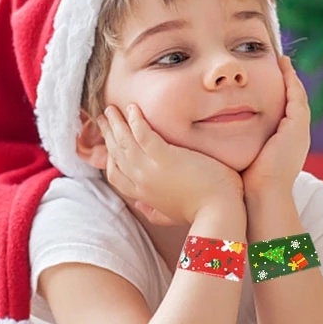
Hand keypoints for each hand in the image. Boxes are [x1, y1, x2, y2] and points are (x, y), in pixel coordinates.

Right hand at [97, 103, 242, 224]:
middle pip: (116, 154)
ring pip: (124, 141)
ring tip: (111, 108)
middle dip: (108, 134)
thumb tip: (140, 207)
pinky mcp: (165, 157)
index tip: (110, 143)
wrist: (219, 211)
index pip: (115, 175)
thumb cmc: (202, 211)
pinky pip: (142, 134)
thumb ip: (153, 211)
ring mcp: (150, 169)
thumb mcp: (170, 215)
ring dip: (115, 123)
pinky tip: (133, 108)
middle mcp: (141, 181)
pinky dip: (135, 120)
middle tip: (103, 118)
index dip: (110, 156)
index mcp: (142, 194)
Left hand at [242, 55, 310, 198]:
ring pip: (298, 97)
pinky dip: (291, 81)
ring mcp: (299, 131)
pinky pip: (296, 96)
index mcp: (285, 145)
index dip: (278, 96)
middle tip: (280, 64)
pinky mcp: (296, 126)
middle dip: (288, 83)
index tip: (266, 82)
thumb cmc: (246, 185)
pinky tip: (283, 67)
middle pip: (294, 102)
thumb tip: (213, 144)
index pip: (284, 114)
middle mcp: (296, 136)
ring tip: (283, 61)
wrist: (262, 197)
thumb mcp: (242, 160)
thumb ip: (235, 148)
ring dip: (291, 78)